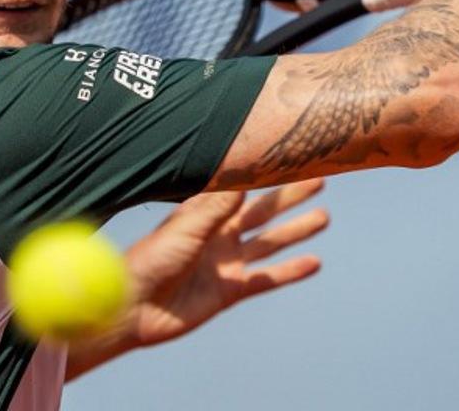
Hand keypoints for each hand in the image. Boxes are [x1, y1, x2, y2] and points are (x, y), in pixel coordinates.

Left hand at [64, 179, 328, 378]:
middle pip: (263, 211)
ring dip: (296, 229)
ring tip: (324, 216)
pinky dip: (290, 271)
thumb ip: (217, 207)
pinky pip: (267, 278)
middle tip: (319, 177)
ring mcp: (227, 263)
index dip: (264, 172)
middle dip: (289, 196)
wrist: (134, 307)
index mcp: (204, 213)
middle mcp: (220, 234)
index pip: (241, 186)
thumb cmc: (151, 259)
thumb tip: (243, 177)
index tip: (287, 152)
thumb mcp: (186, 228)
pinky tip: (313, 262)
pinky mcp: (231, 291)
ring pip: (270, 242)